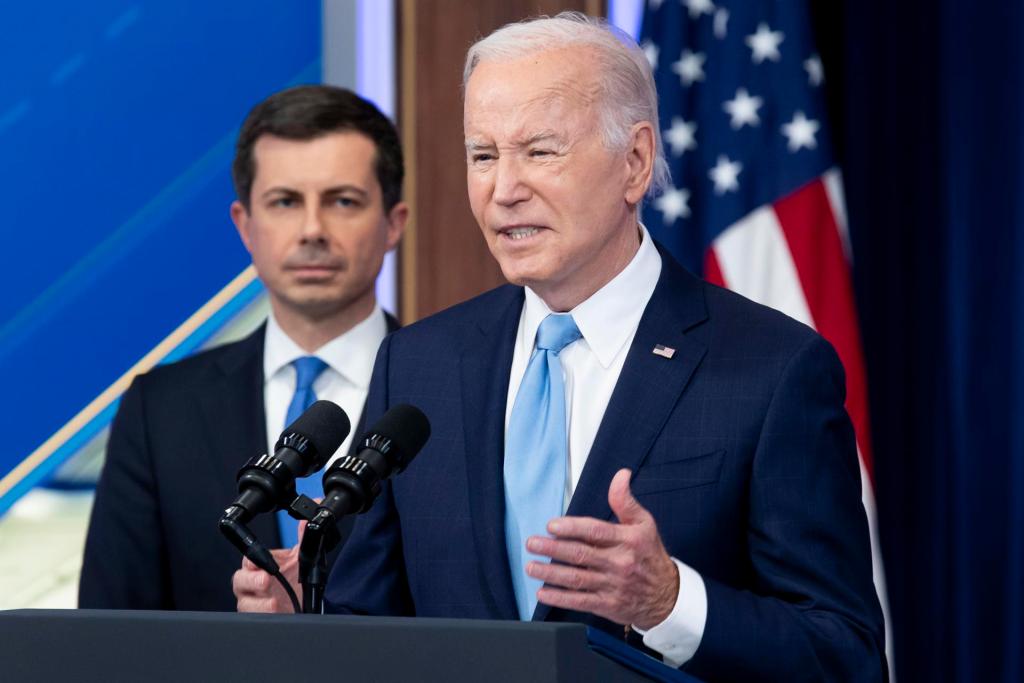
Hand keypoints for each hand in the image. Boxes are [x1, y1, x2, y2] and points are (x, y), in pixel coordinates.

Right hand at [232, 521, 302, 612]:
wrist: (302, 603)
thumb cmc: (294, 580)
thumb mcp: (299, 559)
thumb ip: (302, 539)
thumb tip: (307, 521)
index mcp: (257, 566)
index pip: (248, 560)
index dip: (252, 562)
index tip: (259, 563)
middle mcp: (251, 584)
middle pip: (240, 581)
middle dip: (251, 581)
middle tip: (265, 581)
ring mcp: (253, 602)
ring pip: (245, 603)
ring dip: (259, 603)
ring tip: (273, 602)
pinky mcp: (258, 617)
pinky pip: (253, 618)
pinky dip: (264, 615)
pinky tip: (275, 611)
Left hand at [526, 468, 678, 628]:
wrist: (667, 596)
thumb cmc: (650, 555)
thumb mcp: (644, 524)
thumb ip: (626, 501)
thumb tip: (621, 475)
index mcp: (628, 540)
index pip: (596, 531)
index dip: (572, 528)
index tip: (551, 526)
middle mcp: (619, 563)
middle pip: (581, 555)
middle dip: (553, 549)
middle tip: (532, 543)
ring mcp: (613, 585)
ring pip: (577, 578)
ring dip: (551, 573)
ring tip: (531, 566)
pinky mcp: (608, 605)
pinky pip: (580, 601)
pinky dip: (560, 598)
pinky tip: (543, 592)